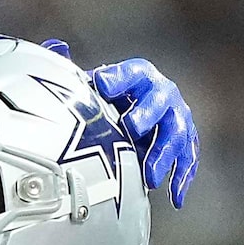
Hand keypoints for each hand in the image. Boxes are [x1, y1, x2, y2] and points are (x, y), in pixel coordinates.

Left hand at [48, 42, 198, 207]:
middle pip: (159, 101)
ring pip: (176, 134)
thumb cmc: (108, 102)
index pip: (133, 73)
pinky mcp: (184, 143)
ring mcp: (177, 119)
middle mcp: (162, 94)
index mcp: (140, 77)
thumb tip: (56, 47)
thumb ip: (73, 72)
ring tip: (150, 176)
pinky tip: (174, 197)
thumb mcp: (90, 89)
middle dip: (146, 114)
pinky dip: (182, 178)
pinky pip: (187, 159)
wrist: (133, 118)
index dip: (119, 77)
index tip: (101, 84)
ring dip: (164, 155)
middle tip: (132, 128)